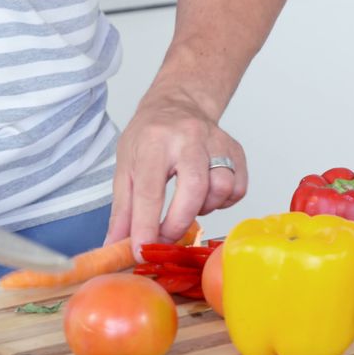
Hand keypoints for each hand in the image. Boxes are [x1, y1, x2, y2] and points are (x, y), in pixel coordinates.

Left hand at [106, 84, 246, 257]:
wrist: (179, 104)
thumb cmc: (150, 137)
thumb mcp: (125, 167)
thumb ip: (122, 210)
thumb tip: (115, 247)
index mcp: (155, 142)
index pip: (150, 190)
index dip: (145, 225)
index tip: (140, 251)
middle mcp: (189, 138)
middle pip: (194, 187)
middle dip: (179, 222)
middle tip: (166, 238)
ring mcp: (217, 142)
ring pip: (222, 187)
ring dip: (204, 208)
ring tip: (188, 205)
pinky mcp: (236, 150)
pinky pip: (238, 188)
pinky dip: (223, 201)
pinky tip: (206, 196)